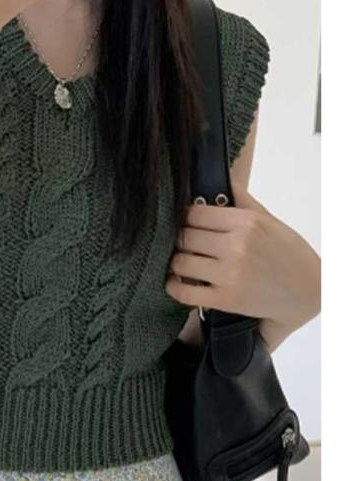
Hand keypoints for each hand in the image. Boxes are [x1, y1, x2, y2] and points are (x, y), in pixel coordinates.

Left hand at [165, 179, 320, 333]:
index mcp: (246, 223)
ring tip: (182, 261)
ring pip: (180, 263)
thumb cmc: (289, 254)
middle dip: (181, 239)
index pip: (195, 213)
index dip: (186, 217)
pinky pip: (185, 293)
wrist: (308, 291)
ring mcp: (229, 275)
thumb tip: (223, 180)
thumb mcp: (269, 220)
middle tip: (184, 243)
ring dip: (176, 262)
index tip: (187, 223)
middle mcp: (236, 247)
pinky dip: (174, 287)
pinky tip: (175, 282)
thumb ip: (243, 201)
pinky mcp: (226, 300)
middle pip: (185, 237)